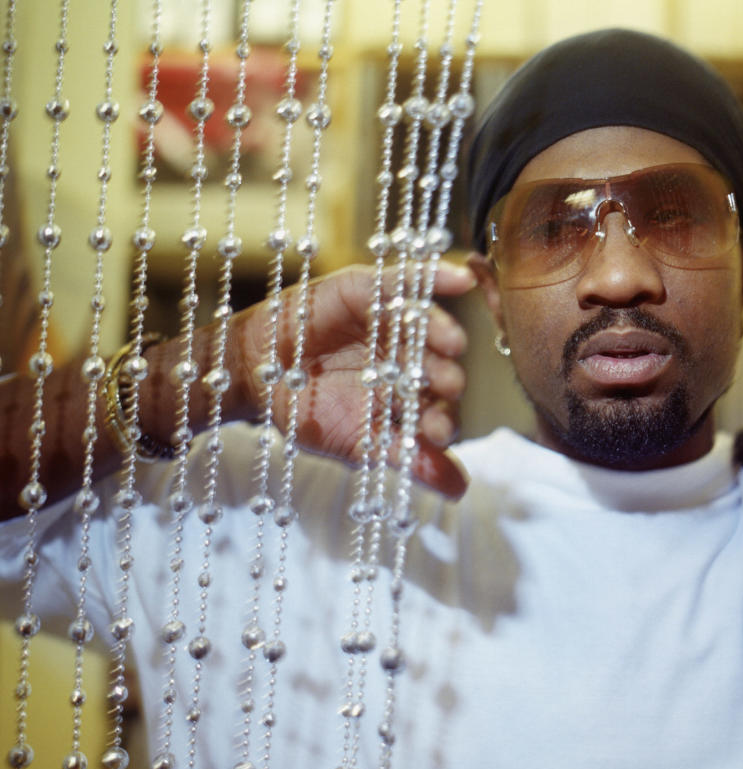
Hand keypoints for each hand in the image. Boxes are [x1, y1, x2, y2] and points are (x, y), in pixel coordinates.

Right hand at [228, 261, 474, 499]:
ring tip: (452, 343)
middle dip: (443, 379)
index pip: (437, 409)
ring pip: (425, 327)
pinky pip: (406, 282)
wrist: (254, 379)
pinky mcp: (371, 291)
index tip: (438, 434)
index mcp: (411, 399)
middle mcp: (409, 361)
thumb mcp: (357, 445)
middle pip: (437, 367)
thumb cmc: (308, 414)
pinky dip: (435, 277)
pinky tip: (462, 280)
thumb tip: (460, 491)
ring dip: (441, 332)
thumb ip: (410, 460)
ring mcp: (391, 326)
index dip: (441, 421)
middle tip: (448, 387)